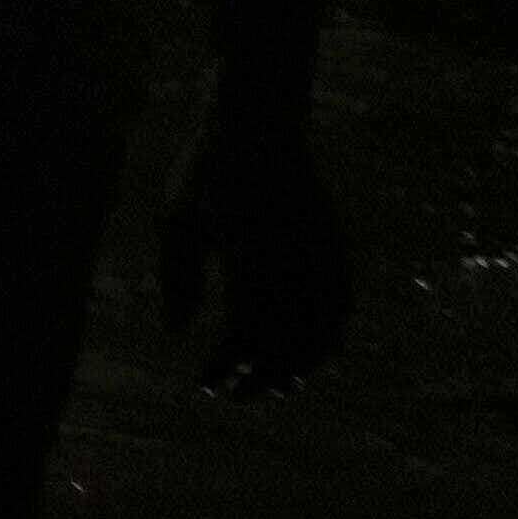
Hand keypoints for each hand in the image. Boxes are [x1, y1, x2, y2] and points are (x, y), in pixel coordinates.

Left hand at [159, 116, 349, 390]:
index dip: (227, 365)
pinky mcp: (335, 245)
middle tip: (232, 397)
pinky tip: (305, 354)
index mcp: (252, 252)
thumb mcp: (176, 215)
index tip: (205, 383)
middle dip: (261, 377)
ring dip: (298, 366)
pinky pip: (341, 304)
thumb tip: (177, 332)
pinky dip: (327, 337)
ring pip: (322, 329)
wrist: (260, 121)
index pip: (246, 330)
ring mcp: (320, 252)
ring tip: (271, 387)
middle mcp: (294, 259)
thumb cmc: (207, 166)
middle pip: (288, 341)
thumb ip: (177, 274)